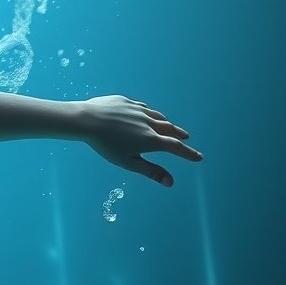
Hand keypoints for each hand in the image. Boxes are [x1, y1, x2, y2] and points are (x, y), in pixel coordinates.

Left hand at [79, 95, 201, 186]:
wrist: (86, 120)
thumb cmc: (105, 145)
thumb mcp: (128, 162)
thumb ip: (150, 171)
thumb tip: (171, 183)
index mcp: (150, 140)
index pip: (176, 147)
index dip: (189, 153)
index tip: (198, 157)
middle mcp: (148, 123)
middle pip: (170, 128)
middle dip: (179, 134)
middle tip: (186, 138)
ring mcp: (137, 110)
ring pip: (157, 116)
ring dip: (165, 122)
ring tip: (168, 126)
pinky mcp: (126, 101)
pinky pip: (142, 107)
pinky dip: (149, 113)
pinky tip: (146, 114)